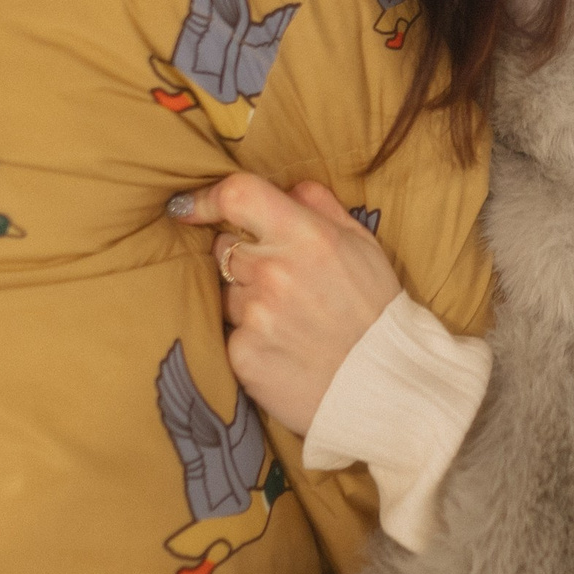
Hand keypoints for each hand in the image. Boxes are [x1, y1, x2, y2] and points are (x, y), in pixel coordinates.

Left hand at [168, 174, 400, 435]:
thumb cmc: (376, 310)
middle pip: (225, 249)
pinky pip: (230, 334)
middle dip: (244, 260)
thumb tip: (287, 188)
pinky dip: (251, 339)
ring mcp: (256, 316)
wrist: (385, 385)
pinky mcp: (243, 356)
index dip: (206, 198)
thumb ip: (321, 206)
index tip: (189, 208)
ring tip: (289, 322)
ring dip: (248, 301)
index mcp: (307, 236)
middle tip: (282, 283)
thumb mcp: (363, 245)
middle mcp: (275, 272)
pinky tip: (283, 349)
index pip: (237, 196)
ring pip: (227, 294)